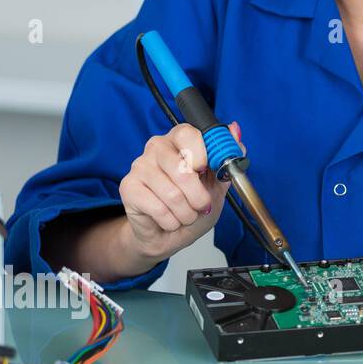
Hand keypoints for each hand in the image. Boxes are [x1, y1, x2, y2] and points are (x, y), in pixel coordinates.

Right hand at [120, 121, 243, 263]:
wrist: (170, 233)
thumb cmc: (193, 204)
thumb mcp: (218, 183)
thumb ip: (226, 158)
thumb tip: (234, 129)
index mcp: (180, 140)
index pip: (187, 134)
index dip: (200, 154)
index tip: (205, 171)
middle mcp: (157, 148)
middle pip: (182, 169)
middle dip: (199, 197)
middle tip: (202, 205)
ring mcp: (140, 166)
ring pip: (172, 194)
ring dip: (186, 213)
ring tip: (185, 214)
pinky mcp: (128, 187)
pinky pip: (158, 208)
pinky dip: (172, 221)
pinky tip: (169, 219)